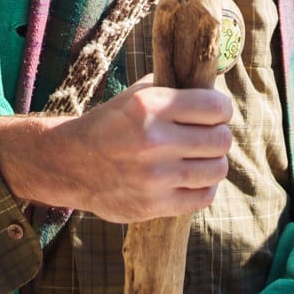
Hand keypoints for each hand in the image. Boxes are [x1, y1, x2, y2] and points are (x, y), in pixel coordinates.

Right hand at [0, 76, 232, 222]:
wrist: (71, 163)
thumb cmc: (110, 123)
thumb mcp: (136, 95)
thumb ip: (173, 88)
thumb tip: (214, 88)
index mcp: (149, 106)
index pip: (214, 107)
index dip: (222, 109)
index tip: (217, 112)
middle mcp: (153, 141)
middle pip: (221, 140)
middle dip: (219, 135)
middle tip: (208, 135)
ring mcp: (155, 177)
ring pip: (217, 169)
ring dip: (214, 162)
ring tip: (200, 157)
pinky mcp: (154, 205)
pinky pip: (203, 197)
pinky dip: (204, 187)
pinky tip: (191, 177)